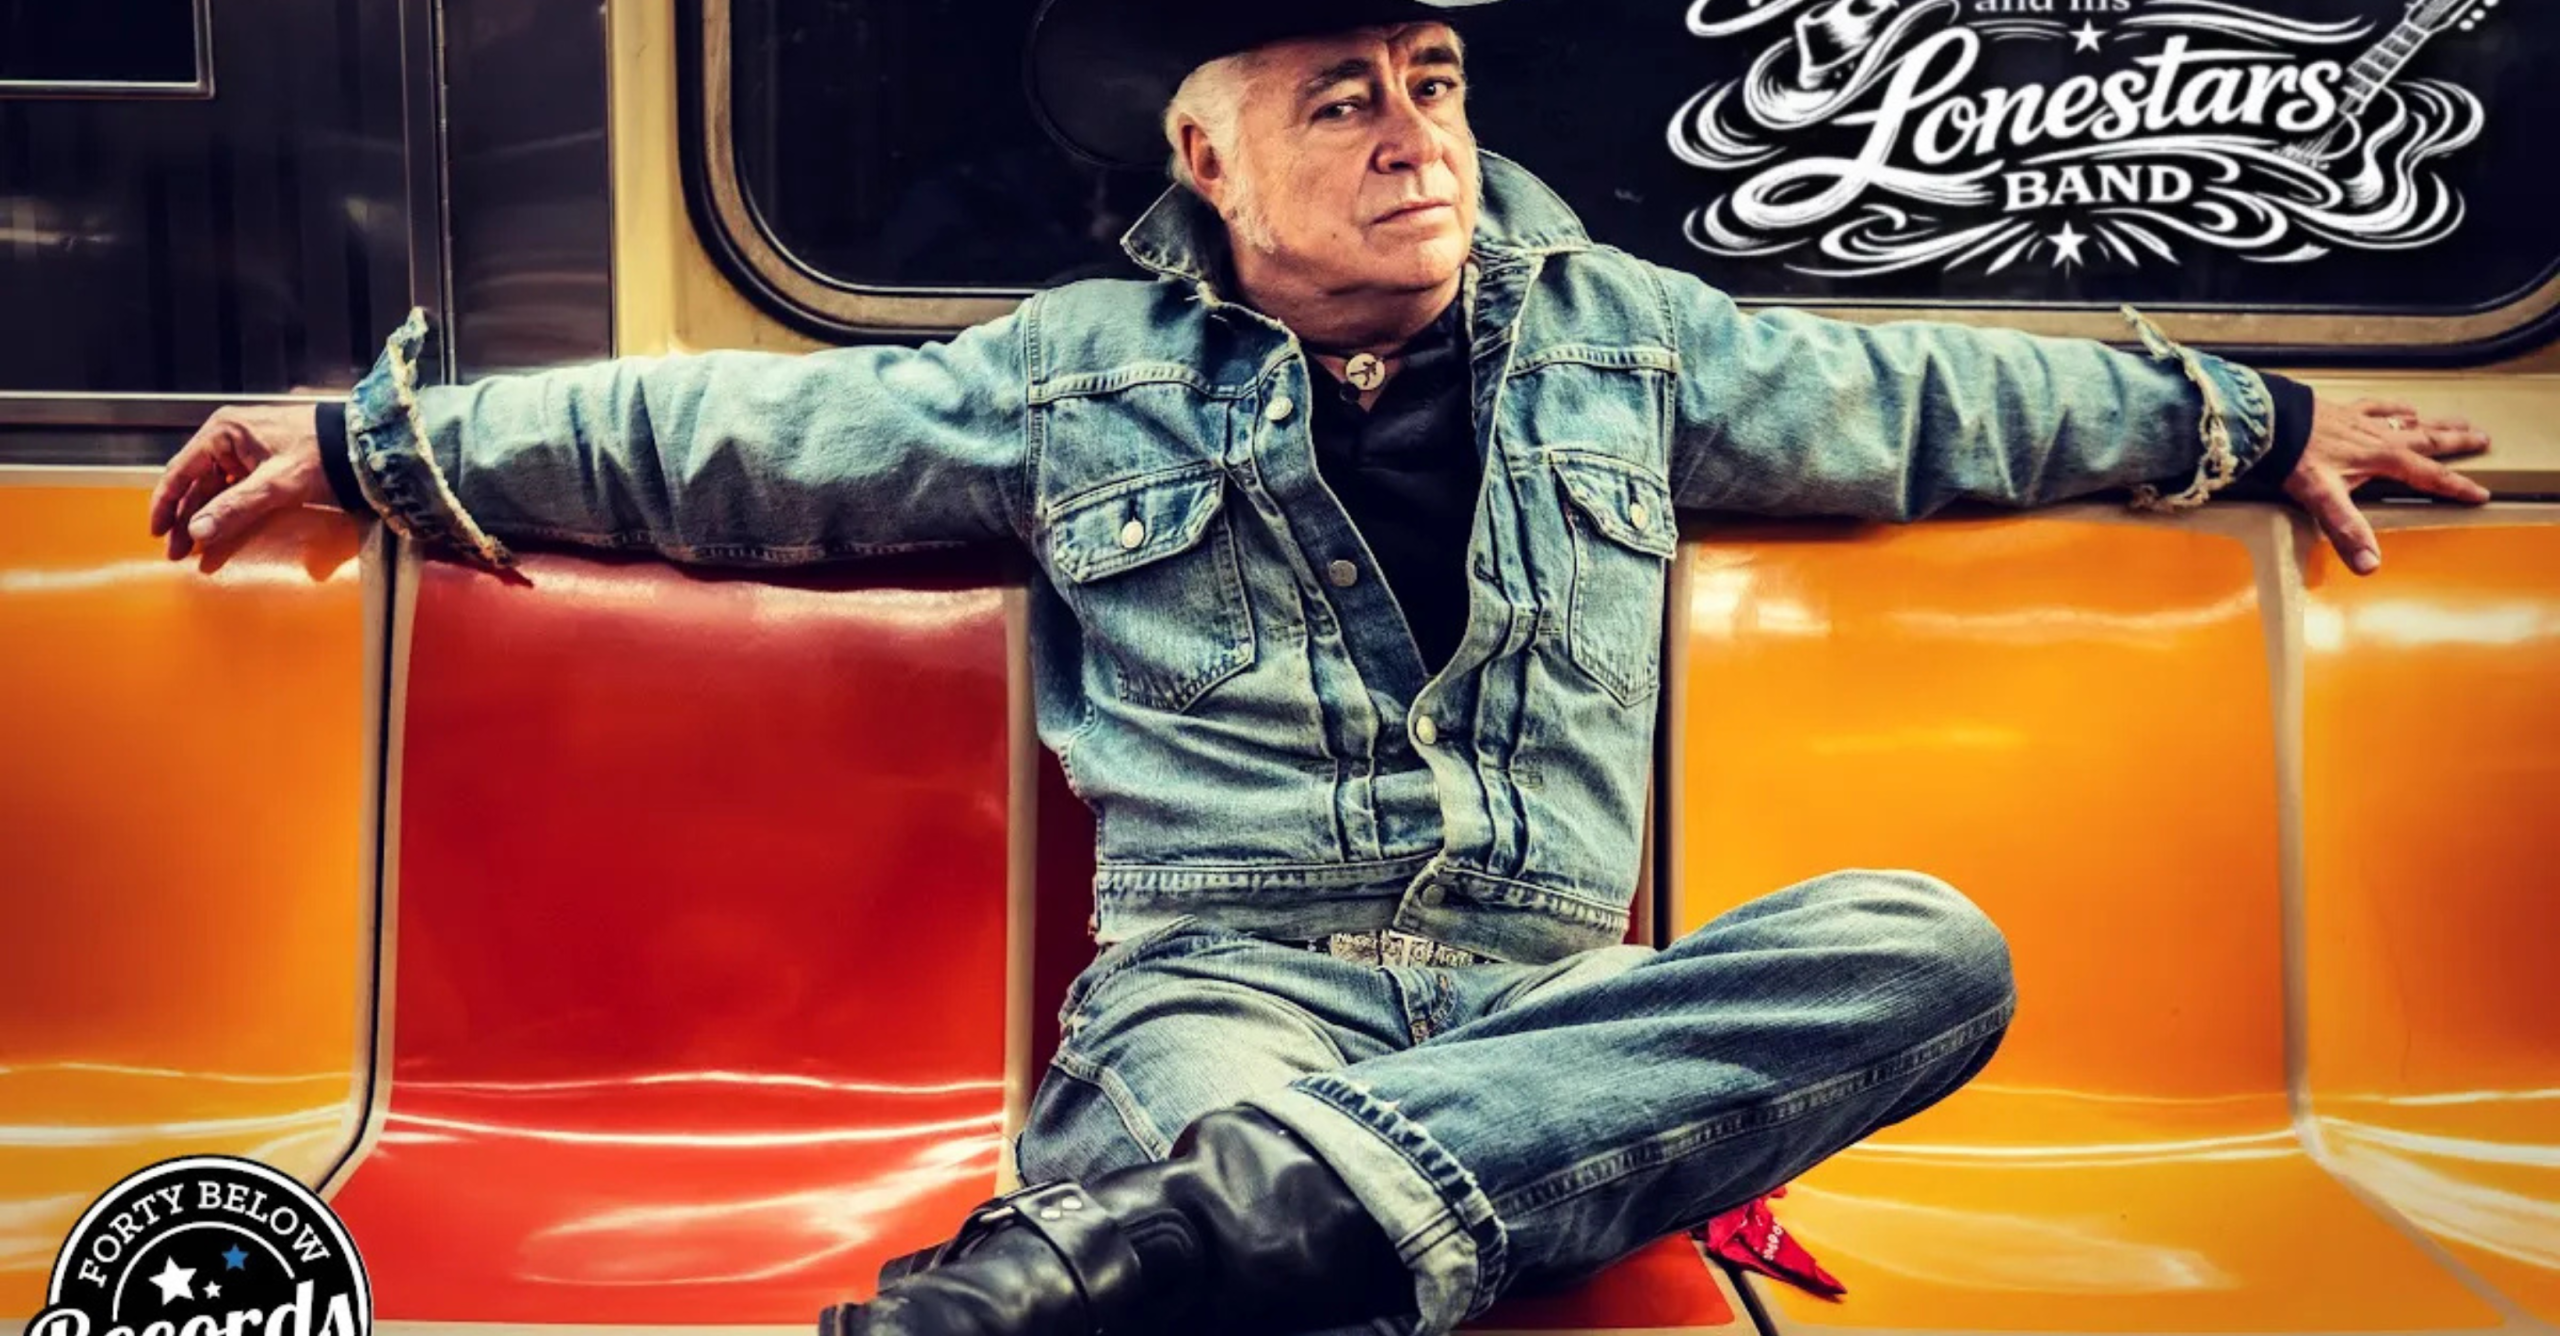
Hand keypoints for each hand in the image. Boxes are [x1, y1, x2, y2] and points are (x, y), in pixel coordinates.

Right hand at [148, 405, 331, 561]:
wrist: (362, 446)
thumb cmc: (323, 454)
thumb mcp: (276, 484)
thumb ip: (236, 507)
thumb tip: (198, 530)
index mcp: (223, 432)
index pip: (180, 471)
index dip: (166, 504)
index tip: (158, 532)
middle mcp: (229, 437)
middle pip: (196, 483)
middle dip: (185, 519)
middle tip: (177, 552)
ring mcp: (246, 449)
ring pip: (214, 489)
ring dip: (204, 518)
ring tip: (195, 548)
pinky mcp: (262, 463)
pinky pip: (234, 489)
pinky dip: (226, 511)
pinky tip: (221, 531)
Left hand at [2283, 397, 2489, 575]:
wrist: (2266, 420)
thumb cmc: (2293, 456)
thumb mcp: (2323, 498)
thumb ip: (2348, 529)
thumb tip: (2369, 563)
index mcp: (2382, 459)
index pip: (2429, 476)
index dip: (2456, 486)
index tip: (2481, 494)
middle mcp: (2378, 436)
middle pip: (2428, 439)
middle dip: (2457, 442)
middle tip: (2484, 438)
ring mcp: (2361, 421)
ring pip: (2408, 420)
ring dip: (2434, 423)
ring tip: (2454, 421)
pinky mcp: (2342, 411)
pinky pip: (2377, 406)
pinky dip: (2394, 407)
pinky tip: (2401, 406)